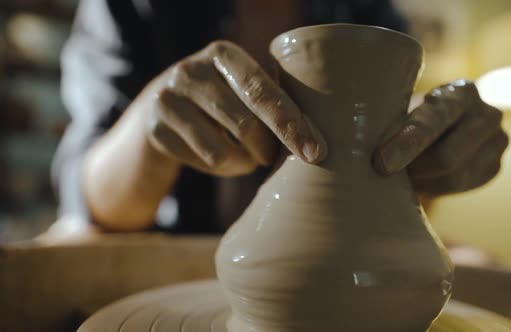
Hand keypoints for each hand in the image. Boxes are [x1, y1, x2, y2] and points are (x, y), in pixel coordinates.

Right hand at [144, 41, 326, 176]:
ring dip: (246, 162)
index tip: (314, 151)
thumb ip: (270, 96)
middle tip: (274, 157)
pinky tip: (226, 158)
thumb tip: (315, 136)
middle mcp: (191, 71)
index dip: (290, 124)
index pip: (262, 91)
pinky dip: (225, 168)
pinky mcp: (157, 130)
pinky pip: (205, 163)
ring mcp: (168, 100)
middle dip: (268, 149)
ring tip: (250, 156)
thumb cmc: (222, 97)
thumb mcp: (241, 84)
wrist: (160, 106)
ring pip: (222, 151)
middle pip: (244, 124)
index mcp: (223, 54)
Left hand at [374, 80, 508, 195]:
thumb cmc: (408, 117)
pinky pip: (461, 188)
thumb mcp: (402, 109)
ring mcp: (497, 142)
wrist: (438, 130)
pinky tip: (419, 180)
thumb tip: (369, 151)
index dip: (408, 142)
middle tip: (383, 173)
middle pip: (448, 156)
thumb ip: (393, 121)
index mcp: (462, 92)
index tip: (381, 162)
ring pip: (454, 176)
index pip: (436, 119)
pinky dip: (434, 187)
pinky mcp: (494, 167)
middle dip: (413, 168)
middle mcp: (487, 114)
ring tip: (401, 174)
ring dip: (422, 179)